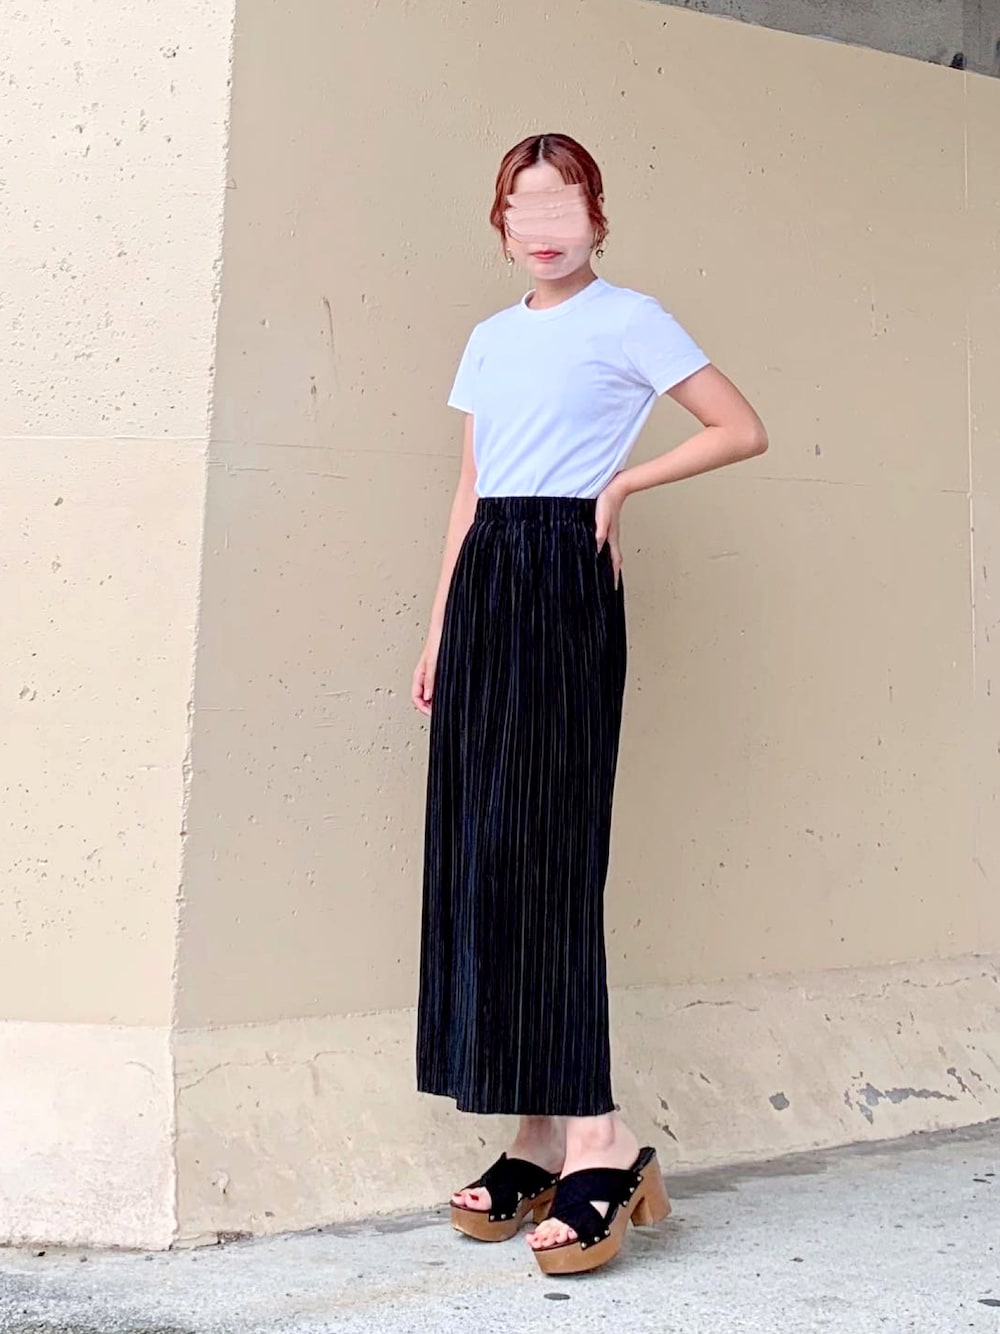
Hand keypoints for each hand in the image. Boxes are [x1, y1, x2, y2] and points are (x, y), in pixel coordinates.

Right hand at [412, 630, 440, 715]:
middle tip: (437, 713)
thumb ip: (430, 680)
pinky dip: (439, 691)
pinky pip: (436, 684)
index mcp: (419, 674)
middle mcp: (425, 674)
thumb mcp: (433, 663)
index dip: (422, 707)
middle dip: (427, 706)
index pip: (416, 697)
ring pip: (429, 691)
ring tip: (440, 705)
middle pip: (422, 696)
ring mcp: (432, 671)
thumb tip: (428, 697)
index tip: (431, 713)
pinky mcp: (439, 668)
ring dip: (433, 699)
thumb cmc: (437, 639)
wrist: (445, 626)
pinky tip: (445, 693)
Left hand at [595, 474, 627, 588]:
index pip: (614, 562)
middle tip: (610, 585)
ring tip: (604, 573)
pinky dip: (605, 553)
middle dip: (612, 573)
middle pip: (614, 560)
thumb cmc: (608, 502)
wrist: (616, 488)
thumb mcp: (602, 518)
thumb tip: (597, 548)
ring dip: (609, 564)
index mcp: (611, 538)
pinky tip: (599, 553)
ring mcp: (611, 533)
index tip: (613, 588)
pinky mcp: (608, 528)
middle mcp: (612, 538)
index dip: (613, 575)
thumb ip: (600, 533)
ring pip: (611, 553)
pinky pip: (607, 545)